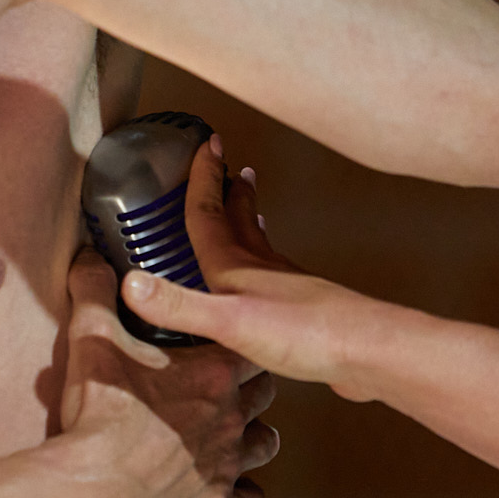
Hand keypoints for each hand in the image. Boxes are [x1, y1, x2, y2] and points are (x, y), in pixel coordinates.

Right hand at [59, 249, 277, 497]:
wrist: (95, 490)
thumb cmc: (100, 415)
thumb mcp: (94, 339)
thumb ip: (95, 293)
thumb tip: (90, 259)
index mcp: (213, 374)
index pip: (250, 350)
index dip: (243, 345)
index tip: (230, 343)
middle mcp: (230, 416)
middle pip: (264, 395)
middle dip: (251, 389)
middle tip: (229, 387)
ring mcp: (227, 463)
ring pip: (264, 445)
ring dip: (254, 438)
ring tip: (237, 436)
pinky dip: (245, 497)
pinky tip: (234, 493)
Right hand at [123, 140, 380, 400]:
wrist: (369, 354)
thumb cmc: (306, 336)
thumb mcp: (230, 324)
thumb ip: (179, 306)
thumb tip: (129, 285)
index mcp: (236, 268)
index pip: (210, 213)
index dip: (204, 179)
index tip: (206, 143)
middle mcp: (262, 271)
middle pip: (240, 221)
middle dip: (231, 192)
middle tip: (230, 165)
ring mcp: (287, 291)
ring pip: (260, 248)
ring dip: (250, 224)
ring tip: (250, 211)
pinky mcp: (304, 316)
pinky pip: (276, 282)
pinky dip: (265, 270)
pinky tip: (269, 287)